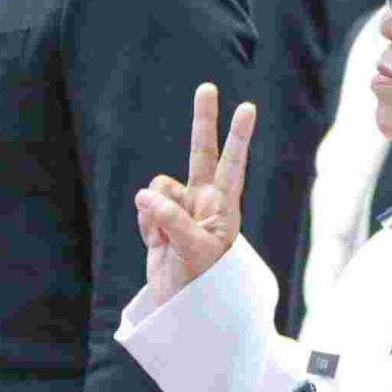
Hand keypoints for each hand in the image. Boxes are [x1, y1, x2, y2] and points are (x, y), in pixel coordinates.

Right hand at [134, 83, 254, 305]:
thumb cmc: (203, 281)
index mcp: (224, 206)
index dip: (238, 136)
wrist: (184, 304)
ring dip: (156, 215)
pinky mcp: (160, 217)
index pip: (233, 164)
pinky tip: (158, 244)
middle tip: (207, 87)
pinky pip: (144, 207)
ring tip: (168, 242)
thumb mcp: (194, 252)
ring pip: (158, 188)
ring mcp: (182, 207)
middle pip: (201, 152)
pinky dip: (146, 225)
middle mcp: (205, 200)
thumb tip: (145, 194)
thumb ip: (173, 220)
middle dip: (203, 121)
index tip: (247, 108)